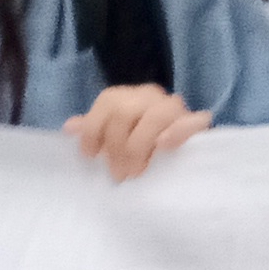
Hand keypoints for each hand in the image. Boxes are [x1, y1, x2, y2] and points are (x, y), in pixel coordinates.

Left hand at [66, 84, 211, 181]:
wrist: (182, 154)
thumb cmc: (140, 146)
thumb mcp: (114, 139)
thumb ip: (95, 131)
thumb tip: (70, 128)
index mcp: (128, 97)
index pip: (108, 101)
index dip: (94, 129)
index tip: (91, 157)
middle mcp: (150, 95)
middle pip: (126, 110)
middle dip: (117, 145)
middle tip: (117, 174)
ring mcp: (176, 108)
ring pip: (156, 115)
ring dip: (140, 146)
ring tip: (135, 172)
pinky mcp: (198, 123)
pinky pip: (192, 122)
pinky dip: (176, 133)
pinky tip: (163, 147)